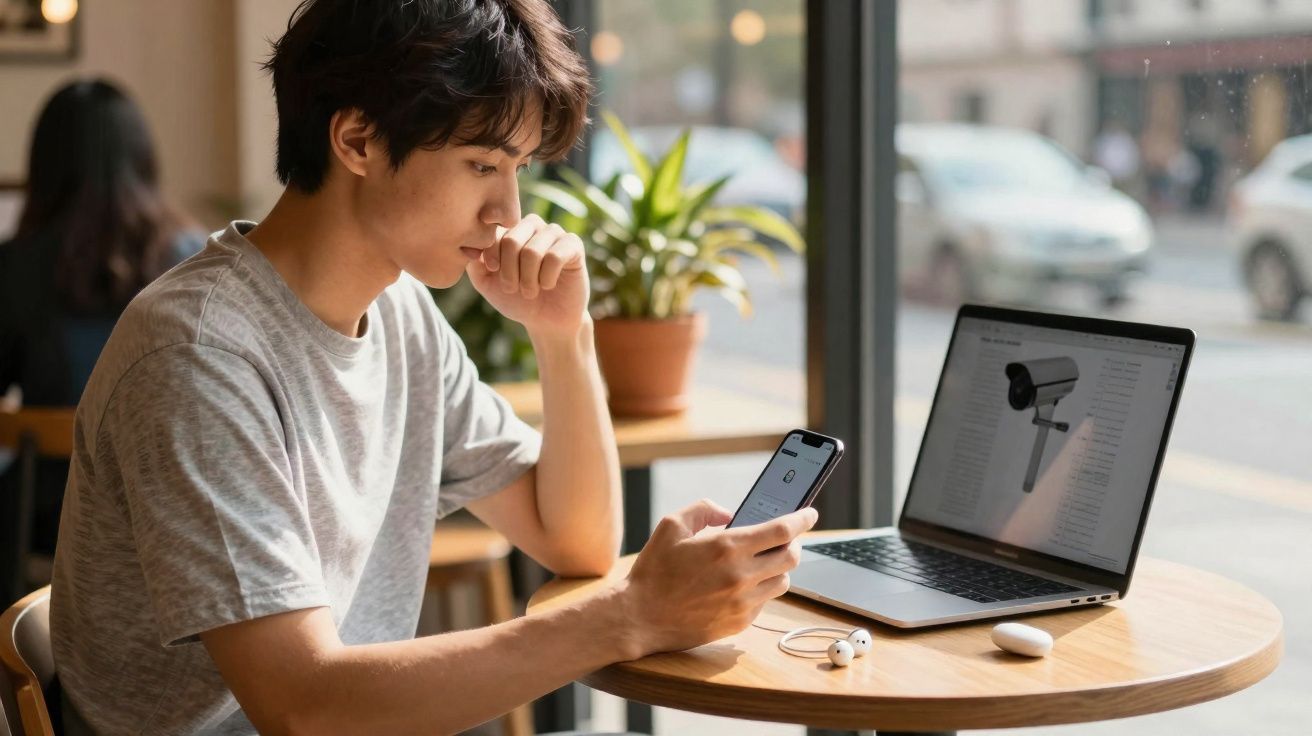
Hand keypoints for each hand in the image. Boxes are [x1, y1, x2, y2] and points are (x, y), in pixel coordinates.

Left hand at [466, 214, 589, 339]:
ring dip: (528, 280)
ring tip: (532, 291)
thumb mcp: (487, 283)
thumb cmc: (517, 299)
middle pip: (512, 241)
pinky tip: (548, 284)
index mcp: (511, 229)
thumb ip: (474, 264)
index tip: (492, 271)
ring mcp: (554, 233)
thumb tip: (471, 247)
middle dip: (509, 273)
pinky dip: (547, 278)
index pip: (494, 232)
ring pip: (532, 252)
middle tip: (514, 288)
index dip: (490, 256)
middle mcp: (533, 226)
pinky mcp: (573, 245)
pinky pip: (555, 256)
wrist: (547, 320)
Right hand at [617, 500, 818, 657]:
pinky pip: (765, 602)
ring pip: (783, 581)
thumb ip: (704, 510)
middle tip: (786, 538)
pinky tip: (745, 583)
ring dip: (780, 568)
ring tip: (764, 561)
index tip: (810, 513)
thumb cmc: (654, 571)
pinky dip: (762, 589)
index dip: (802, 519)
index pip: (781, 530)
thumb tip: (728, 513)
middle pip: (791, 556)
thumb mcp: (671, 526)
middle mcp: (740, 575)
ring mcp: (743, 602)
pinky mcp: (740, 622)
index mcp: (727, 547)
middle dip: (795, 543)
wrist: (639, 617)